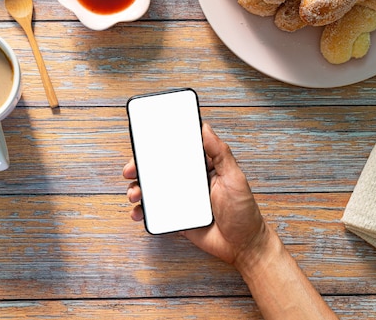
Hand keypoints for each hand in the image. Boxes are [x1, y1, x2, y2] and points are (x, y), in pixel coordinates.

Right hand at [123, 123, 268, 264]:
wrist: (243, 246)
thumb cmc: (244, 211)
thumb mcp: (234, 178)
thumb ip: (220, 153)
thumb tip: (205, 128)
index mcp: (203, 167)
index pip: (178, 150)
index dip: (159, 145)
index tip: (144, 142)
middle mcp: (190, 180)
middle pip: (160, 169)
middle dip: (141, 168)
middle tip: (130, 170)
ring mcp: (182, 199)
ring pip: (153, 189)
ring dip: (138, 189)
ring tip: (134, 194)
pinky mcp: (177, 217)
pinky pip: (155, 211)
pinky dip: (143, 211)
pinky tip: (138, 212)